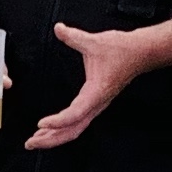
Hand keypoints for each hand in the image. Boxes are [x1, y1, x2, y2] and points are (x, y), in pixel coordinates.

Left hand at [19, 22, 149, 152]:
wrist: (141, 52)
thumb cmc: (123, 50)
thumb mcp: (94, 41)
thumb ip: (74, 36)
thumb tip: (59, 29)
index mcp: (96, 92)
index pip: (76, 114)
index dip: (58, 121)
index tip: (42, 124)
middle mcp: (97, 103)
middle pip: (73, 130)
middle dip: (51, 139)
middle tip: (30, 143)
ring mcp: (97, 105)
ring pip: (75, 129)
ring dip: (56, 136)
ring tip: (36, 140)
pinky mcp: (96, 102)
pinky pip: (78, 122)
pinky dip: (63, 128)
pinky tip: (52, 129)